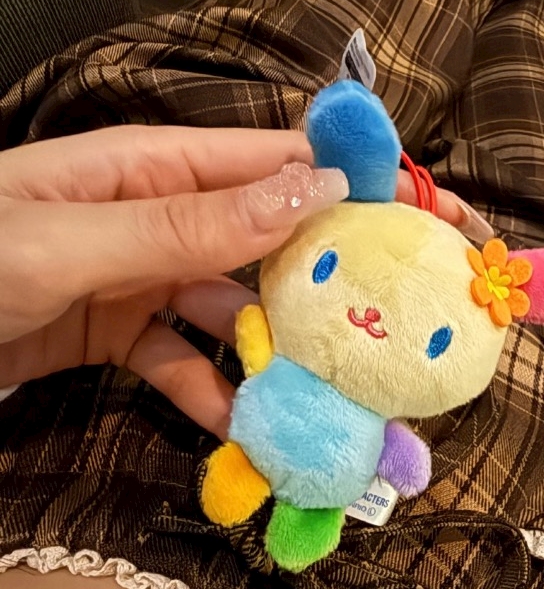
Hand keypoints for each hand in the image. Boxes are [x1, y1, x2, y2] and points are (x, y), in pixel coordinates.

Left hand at [0, 125, 491, 436]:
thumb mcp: (69, 243)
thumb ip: (190, 225)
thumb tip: (313, 191)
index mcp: (148, 166)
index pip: (272, 162)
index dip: (352, 181)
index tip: (429, 215)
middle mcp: (153, 214)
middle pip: (263, 239)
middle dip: (327, 278)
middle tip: (397, 323)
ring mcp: (133, 278)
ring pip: (229, 308)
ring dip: (273, 348)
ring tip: (327, 392)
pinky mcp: (112, 336)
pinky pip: (179, 360)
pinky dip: (208, 391)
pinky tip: (236, 427)